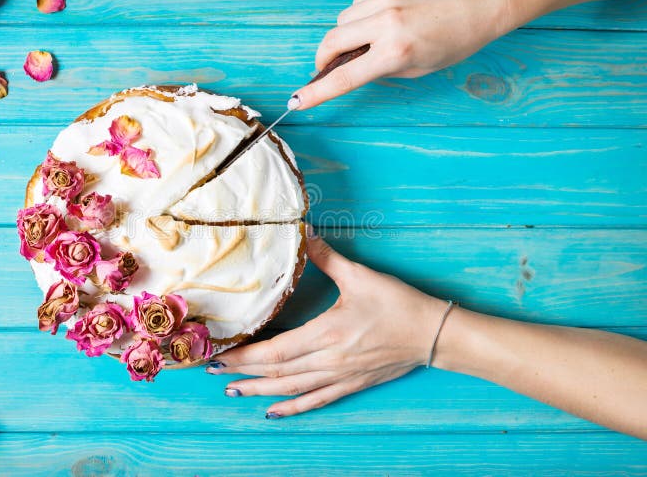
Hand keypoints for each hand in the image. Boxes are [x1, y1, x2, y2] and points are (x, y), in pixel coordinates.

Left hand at [207, 226, 448, 417]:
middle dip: (243, 373)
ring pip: (292, 389)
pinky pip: (315, 400)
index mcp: (328, 333)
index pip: (276, 351)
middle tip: (214, 371)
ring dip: (260, 392)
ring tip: (233, 392)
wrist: (433, 333)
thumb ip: (327, 257)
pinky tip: (273, 413)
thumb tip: (304, 234)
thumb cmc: (398, 304)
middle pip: (277, 372)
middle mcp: (329, 360)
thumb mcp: (360, 276)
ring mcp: (340, 376)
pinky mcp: (350, 383)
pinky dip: (292, 408)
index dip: (245, 355)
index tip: (221, 354)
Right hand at [291, 0, 512, 108]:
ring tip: (368, 38)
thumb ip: (382, 69)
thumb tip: (352, 66)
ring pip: (344, 19)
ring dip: (346, 33)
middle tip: (327, 66)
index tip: (297, 101)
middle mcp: (388, 23)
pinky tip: (383, 16)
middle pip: (331, 42)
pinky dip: (363, 13)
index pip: (345, 77)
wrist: (482, 0)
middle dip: (323, 57)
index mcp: (396, 52)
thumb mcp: (419, 67)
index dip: (317, 92)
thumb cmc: (457, 39)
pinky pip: (360, 0)